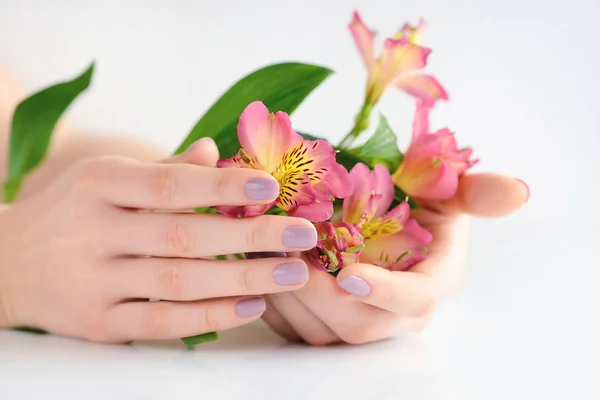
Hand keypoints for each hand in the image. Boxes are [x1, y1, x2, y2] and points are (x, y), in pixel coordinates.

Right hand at [0, 139, 315, 342]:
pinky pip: (161, 323)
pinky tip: (252, 307)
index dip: (223, 186)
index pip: (170, 184)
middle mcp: (94, 231)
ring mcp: (94, 281)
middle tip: (303, 236)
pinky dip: (209, 317)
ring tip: (292, 274)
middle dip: (250, 236)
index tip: (272, 188)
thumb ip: (164, 170)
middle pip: (183, 235)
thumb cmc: (74, 210)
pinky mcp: (98, 323)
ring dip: (242, 278)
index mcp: (100, 184)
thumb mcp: (107, 177)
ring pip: (178, 282)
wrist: (8, 264)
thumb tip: (214, 153)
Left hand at [261, 173, 529, 344]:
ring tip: (264, 257)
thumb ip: (475, 191)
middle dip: (319, 295)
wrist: (379, 214)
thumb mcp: (444, 189)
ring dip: (289, 298)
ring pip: (320, 332)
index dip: (384, 293)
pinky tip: (256, 271)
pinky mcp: (326, 323)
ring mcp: (359, 321)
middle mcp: (396, 313)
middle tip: (288, 258)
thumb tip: (518, 191)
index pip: (414, 301)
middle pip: (358, 325)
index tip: (348, 272)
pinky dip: (272, 303)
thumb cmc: (415, 200)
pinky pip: (294, 329)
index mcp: (430, 282)